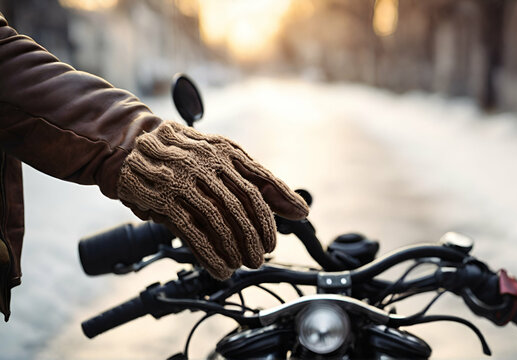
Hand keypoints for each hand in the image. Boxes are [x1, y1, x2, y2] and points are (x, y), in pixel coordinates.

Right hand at [117, 121, 308, 278]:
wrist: (131, 147)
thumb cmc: (185, 155)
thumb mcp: (223, 158)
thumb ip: (259, 181)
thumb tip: (300, 209)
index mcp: (226, 152)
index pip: (260, 185)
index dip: (273, 214)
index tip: (280, 236)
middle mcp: (207, 164)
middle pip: (241, 207)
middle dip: (255, 237)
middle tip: (261, 256)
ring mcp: (184, 181)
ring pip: (219, 221)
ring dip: (235, 249)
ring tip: (243, 264)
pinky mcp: (163, 199)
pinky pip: (192, 232)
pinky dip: (210, 255)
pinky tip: (220, 268)